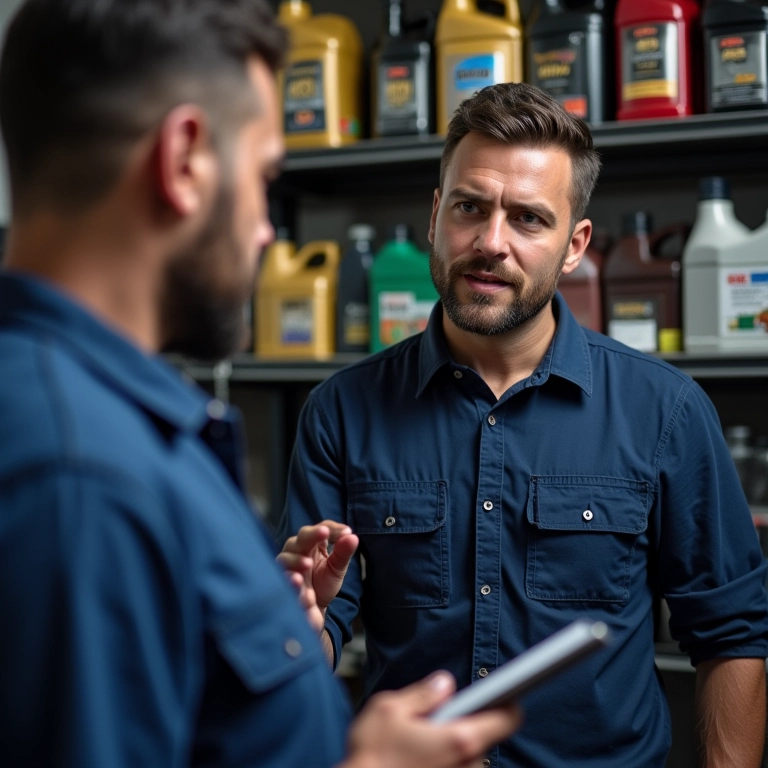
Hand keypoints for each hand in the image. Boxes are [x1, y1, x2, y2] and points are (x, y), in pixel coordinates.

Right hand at [277, 521, 358, 633]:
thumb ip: (343, 553)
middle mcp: (297, 551)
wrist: (314, 609)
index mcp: (313, 544)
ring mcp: (287, 568)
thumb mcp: (337, 568)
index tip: (347, 532)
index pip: (322, 528)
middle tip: (324, 532)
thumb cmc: (323, 583)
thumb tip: (353, 537)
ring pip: (285, 559)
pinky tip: (299, 585)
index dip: (333, 528)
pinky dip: (290, 583)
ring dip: (296, 560)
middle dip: (311, 535)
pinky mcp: (281, 585)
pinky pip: (282, 582)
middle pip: (301, 538)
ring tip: (308, 564)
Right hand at [342, 671, 522, 767]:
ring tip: (418, 746)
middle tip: (433, 722)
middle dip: (463, 726)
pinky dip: (442, 763)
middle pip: (483, 738)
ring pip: (467, 758)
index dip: (509, 704)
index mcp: (458, 738)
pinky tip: (416, 761)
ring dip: (451, 749)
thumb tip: (444, 684)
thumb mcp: (390, 709)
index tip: (508, 696)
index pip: (506, 719)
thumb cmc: (371, 755)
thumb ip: (423, 694)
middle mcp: (466, 765)